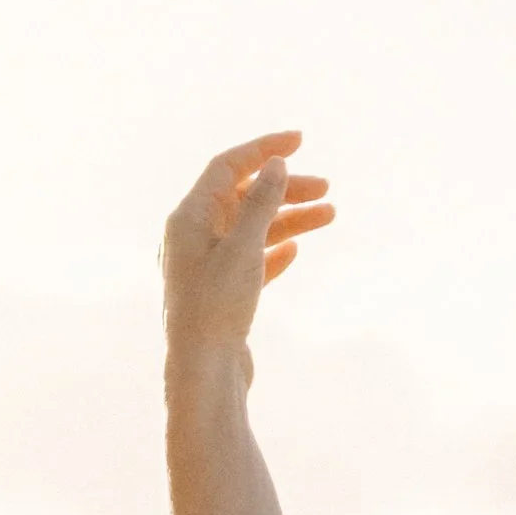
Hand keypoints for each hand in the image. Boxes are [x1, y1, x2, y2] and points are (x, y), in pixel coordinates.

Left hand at [161, 131, 333, 363]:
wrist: (204, 374)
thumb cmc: (216, 309)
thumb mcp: (244, 247)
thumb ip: (261, 202)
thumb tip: (276, 164)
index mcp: (187, 219)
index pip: (227, 167)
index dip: (263, 149)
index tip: (300, 141)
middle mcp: (191, 239)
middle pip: (242, 197)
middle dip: (285, 189)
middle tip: (326, 188)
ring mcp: (204, 268)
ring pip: (251, 230)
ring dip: (288, 219)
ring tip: (329, 216)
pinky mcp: (218, 295)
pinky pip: (249, 261)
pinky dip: (273, 251)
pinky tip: (295, 250)